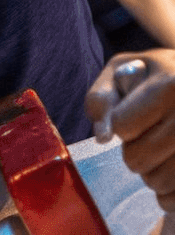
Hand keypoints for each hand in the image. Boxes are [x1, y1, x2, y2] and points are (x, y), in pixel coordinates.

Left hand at [86, 49, 174, 210]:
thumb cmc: (153, 75)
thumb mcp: (120, 72)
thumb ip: (101, 99)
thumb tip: (103, 137)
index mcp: (172, 85)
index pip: (123, 126)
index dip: (121, 124)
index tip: (135, 114)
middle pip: (138, 159)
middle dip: (133, 151)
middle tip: (149, 137)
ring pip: (160, 183)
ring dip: (151, 174)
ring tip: (164, 152)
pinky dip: (169, 195)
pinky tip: (171, 172)